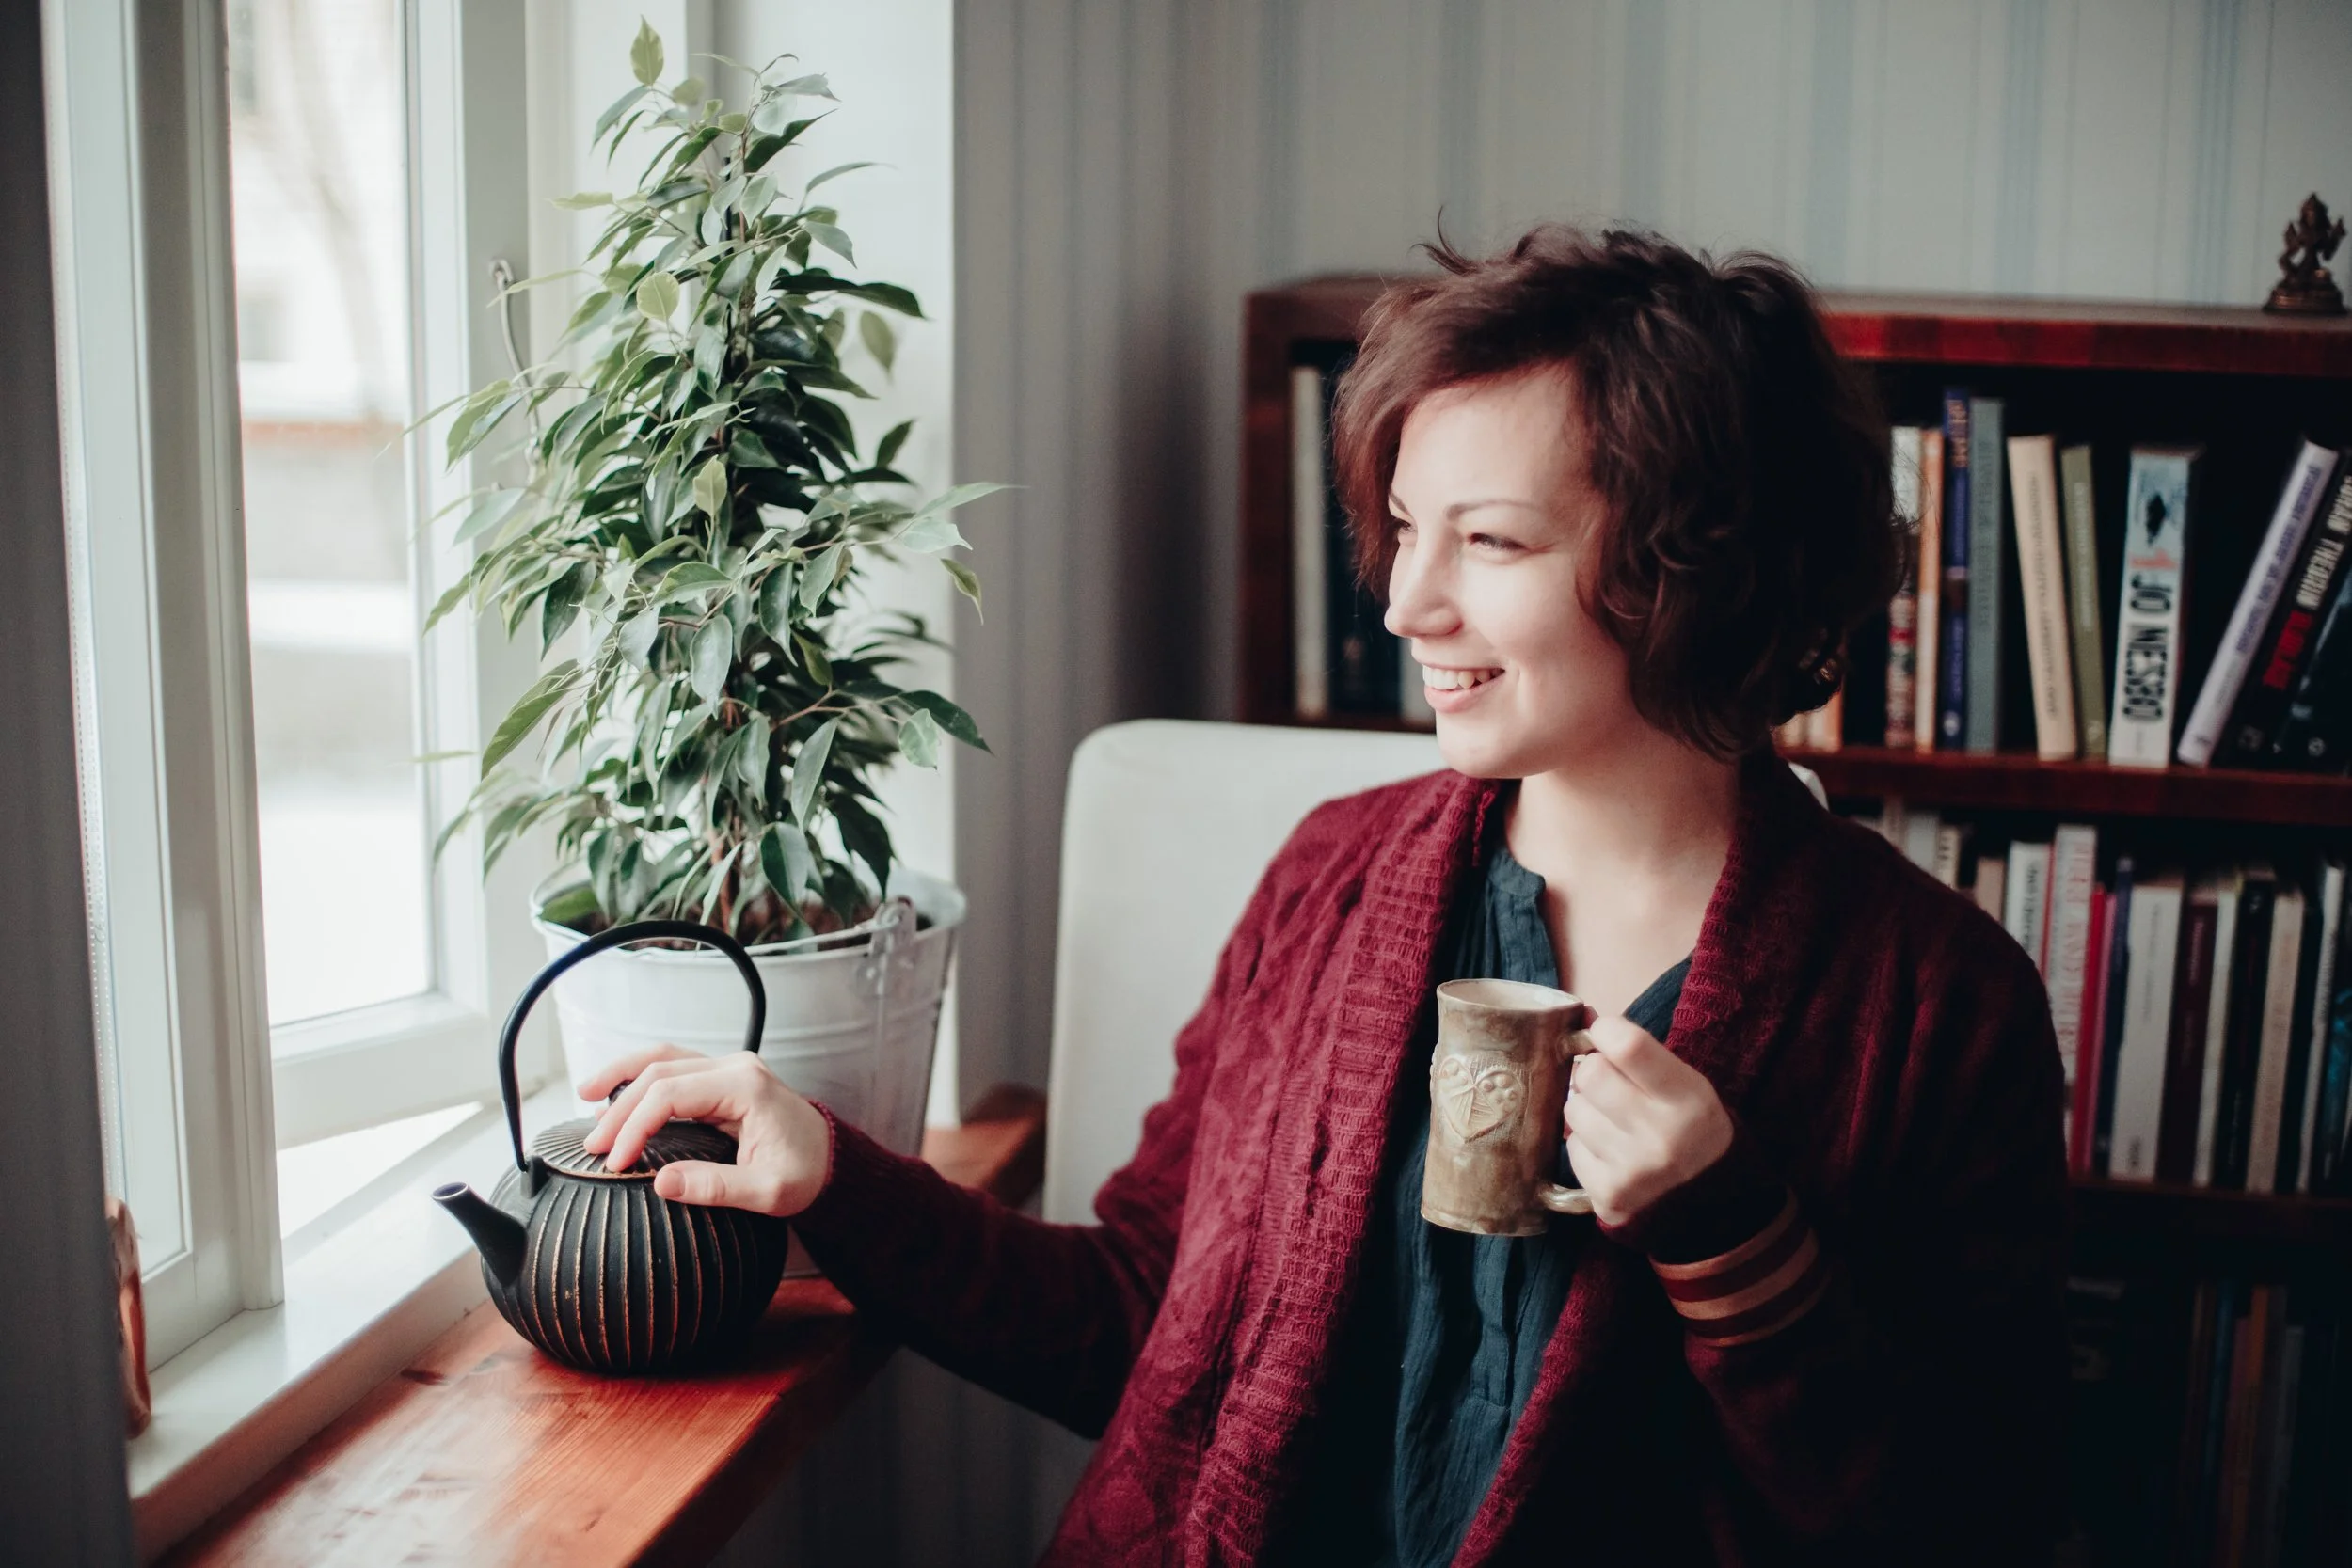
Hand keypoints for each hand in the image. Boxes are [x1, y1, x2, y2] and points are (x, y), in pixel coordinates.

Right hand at [577, 1045, 832, 1217]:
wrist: (832, 1162)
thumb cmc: (806, 1175)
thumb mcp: (768, 1192)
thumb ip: (716, 1187)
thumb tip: (661, 1182)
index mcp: (746, 1087)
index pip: (671, 1094)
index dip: (636, 1127)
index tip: (616, 1163)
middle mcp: (735, 1068)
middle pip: (660, 1071)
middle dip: (620, 1107)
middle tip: (593, 1145)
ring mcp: (729, 1069)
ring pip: (664, 1058)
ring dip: (622, 1075)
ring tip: (585, 1095)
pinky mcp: (722, 1080)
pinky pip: (674, 1069)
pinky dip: (641, 1079)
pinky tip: (616, 1095)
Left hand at [1560, 1015, 1733, 1228]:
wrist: (1710, 1199)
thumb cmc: (1689, 1124)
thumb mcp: (1684, 1082)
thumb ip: (1636, 1050)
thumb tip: (1584, 1018)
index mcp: (1687, 1100)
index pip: (1626, 1045)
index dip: (1605, 1031)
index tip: (1605, 1036)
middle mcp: (1661, 1137)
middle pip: (1590, 1075)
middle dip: (1593, 1071)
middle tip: (1611, 1084)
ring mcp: (1633, 1170)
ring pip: (1573, 1110)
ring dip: (1586, 1109)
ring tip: (1615, 1121)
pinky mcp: (1608, 1195)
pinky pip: (1571, 1147)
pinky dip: (1584, 1144)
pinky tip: (1610, 1151)